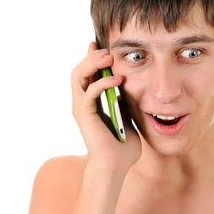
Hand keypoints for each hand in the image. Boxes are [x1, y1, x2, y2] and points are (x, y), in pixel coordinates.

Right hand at [71, 42, 141, 170]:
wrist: (115, 167)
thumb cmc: (123, 150)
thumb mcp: (129, 120)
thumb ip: (127, 106)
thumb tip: (136, 93)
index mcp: (92, 104)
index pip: (88, 75)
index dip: (93, 59)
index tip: (104, 46)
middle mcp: (83, 104)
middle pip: (79, 70)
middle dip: (92, 56)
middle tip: (107, 49)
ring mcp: (82, 108)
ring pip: (78, 76)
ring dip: (93, 63)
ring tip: (108, 57)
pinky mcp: (85, 115)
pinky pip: (89, 92)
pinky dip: (103, 83)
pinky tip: (118, 80)